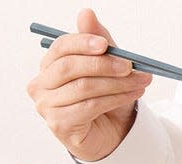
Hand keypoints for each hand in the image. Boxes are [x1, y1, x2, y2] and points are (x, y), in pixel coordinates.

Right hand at [27, 9, 152, 160]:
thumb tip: (86, 13)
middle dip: (104, 64)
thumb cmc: (106, 98)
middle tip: (131, 65)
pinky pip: (89, 106)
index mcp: (49, 66)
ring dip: (117, 83)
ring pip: (84, 87)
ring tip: (140, 81)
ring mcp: (46, 106)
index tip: (106, 44)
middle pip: (70, 67)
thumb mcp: (108, 68)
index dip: (83, 42)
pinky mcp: (59, 124)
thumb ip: (99, 43)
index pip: (61, 47)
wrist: (112, 133)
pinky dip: (115, 99)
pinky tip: (132, 95)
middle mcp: (41, 85)